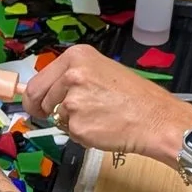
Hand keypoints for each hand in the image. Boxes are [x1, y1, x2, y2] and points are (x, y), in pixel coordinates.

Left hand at [22, 45, 191, 162]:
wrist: (156, 119)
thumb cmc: (135, 97)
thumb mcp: (101, 71)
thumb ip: (71, 77)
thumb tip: (43, 91)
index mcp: (76, 57)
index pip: (36, 80)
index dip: (34, 97)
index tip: (35, 103)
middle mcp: (71, 75)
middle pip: (38, 100)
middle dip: (46, 111)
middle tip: (66, 115)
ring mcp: (72, 101)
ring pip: (55, 117)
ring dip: (70, 121)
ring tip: (97, 116)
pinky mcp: (77, 125)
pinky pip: (69, 133)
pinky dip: (82, 134)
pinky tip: (102, 126)